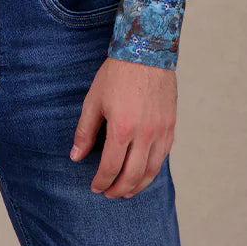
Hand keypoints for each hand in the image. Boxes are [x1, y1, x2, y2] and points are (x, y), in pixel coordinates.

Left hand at [69, 56, 176, 198]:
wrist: (146, 51)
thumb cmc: (117, 73)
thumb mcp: (94, 100)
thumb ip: (85, 131)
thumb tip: (76, 156)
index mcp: (122, 128)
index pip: (111, 168)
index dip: (101, 182)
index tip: (95, 187)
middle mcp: (144, 134)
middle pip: (132, 175)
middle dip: (118, 190)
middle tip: (109, 194)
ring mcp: (161, 131)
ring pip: (151, 170)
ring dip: (138, 185)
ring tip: (127, 191)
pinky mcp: (171, 125)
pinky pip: (164, 156)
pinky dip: (153, 169)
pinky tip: (144, 172)